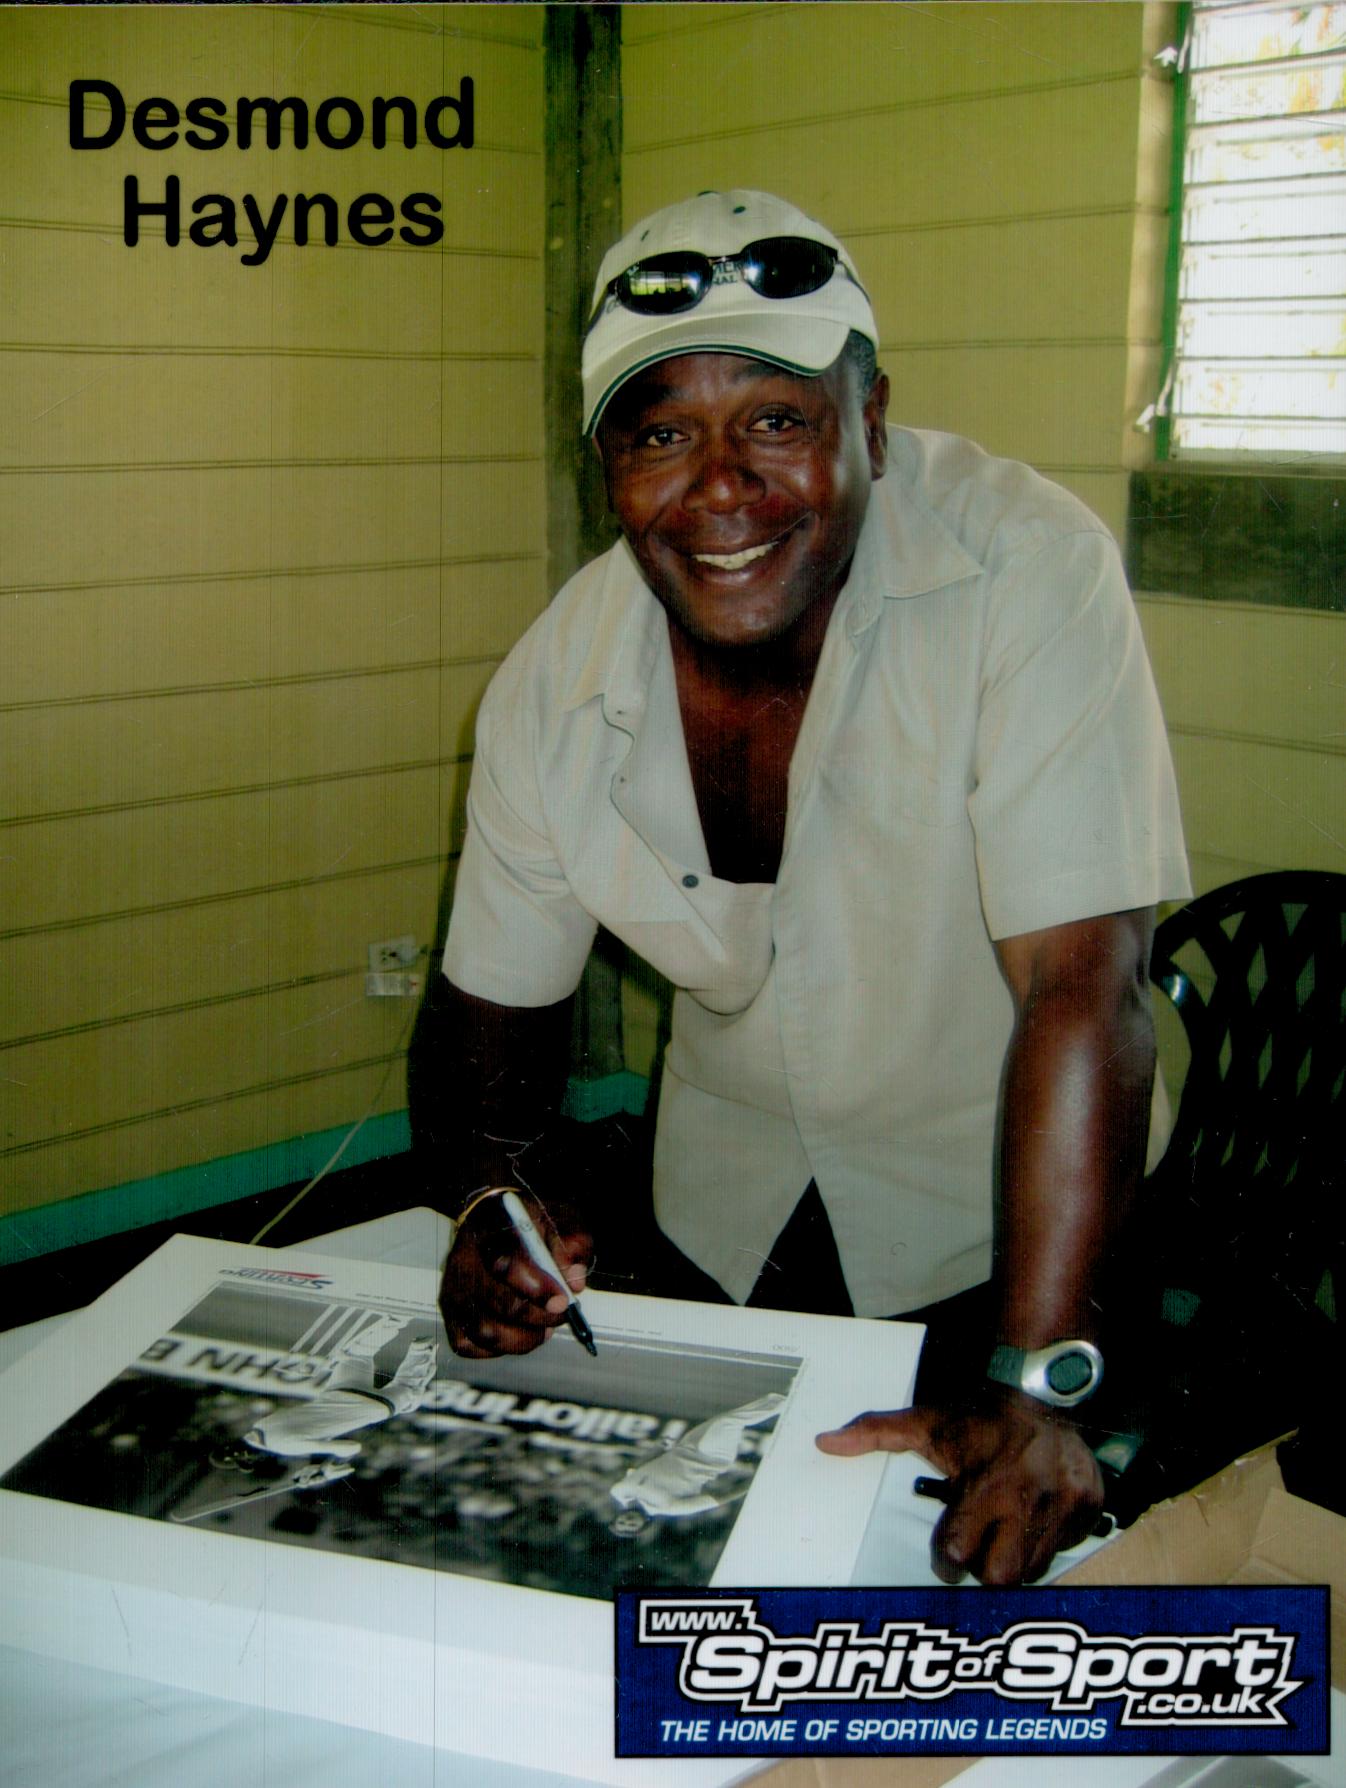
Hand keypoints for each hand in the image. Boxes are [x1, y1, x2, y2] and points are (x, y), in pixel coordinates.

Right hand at [439, 1190, 591, 1358]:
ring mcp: (453, 1288)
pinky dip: (498, 1348)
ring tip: (542, 1328)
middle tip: (560, 1315)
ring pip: (484, 1330)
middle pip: (497, 1302)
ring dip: (522, 1338)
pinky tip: (517, 1332)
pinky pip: (469, 1345)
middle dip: (537, 1317)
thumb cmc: (529, 1223)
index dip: (538, 1289)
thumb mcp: (560, 1218)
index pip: (507, 1264)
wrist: (494, 1220)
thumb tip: (574, 1280)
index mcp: (490, 1228)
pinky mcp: (449, 1313)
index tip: (563, 1301)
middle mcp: (464, 1259)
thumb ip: (573, 1244)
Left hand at [816, 1391, 1103, 1584]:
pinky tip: (1034, 1517)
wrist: (1042, 1392)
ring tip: (1005, 1529)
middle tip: (981, 1547)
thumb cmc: (977, 1417)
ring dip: (1017, 1559)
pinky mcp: (1090, 1508)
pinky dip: (1049, 1542)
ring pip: (1035, 1570)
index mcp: (984, 1486)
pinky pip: (1066, 1549)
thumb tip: (825, 1443)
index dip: (947, 1554)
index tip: (948, 1544)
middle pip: (1001, 1577)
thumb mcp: (926, 1422)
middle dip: (986, 1569)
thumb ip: (874, 1433)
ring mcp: (1064, 1507)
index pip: (958, 1553)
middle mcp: (1026, 1501)